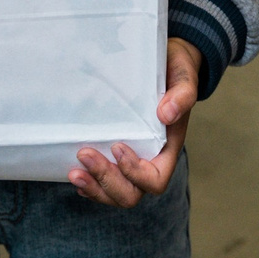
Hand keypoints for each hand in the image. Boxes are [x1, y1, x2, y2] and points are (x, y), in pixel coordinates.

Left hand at [70, 39, 199, 206]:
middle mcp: (150, 160)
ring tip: (74, 172)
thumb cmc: (176, 74)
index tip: (117, 146)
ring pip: (115, 192)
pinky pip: (104, 182)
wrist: (166, 65)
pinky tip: (78, 174)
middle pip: (131, 192)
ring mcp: (132, 161)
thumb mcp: (184, 79)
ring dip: (94, 187)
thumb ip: (182, 95)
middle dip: (107, 180)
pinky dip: (90, 184)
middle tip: (85, 155)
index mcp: (168, 149)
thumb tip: (166, 114)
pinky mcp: (116, 155)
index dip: (135, 173)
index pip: (155, 180)